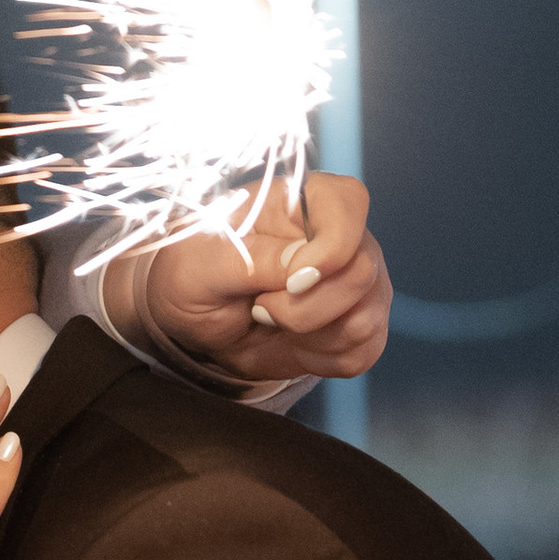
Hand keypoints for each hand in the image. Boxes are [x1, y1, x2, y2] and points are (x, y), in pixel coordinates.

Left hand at [116, 171, 391, 386]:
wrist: (195, 320)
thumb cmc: (196, 273)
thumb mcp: (203, 264)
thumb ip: (251, 260)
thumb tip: (301, 264)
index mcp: (306, 199)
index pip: (350, 203)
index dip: (330, 248)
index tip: (290, 281)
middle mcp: (344, 236)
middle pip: (361, 272)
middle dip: (304, 309)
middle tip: (260, 308)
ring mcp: (359, 281)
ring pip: (363, 320)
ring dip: (308, 336)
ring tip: (270, 319)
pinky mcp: (360, 325)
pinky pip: (361, 352)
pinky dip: (321, 359)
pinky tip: (292, 341)